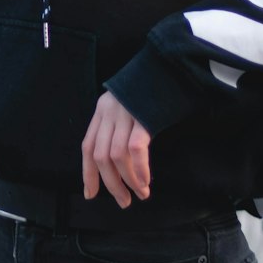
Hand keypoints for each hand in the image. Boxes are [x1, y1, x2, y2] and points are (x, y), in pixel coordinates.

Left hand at [81, 90, 151, 208]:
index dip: (88, 173)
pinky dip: (139, 170)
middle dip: (110, 183)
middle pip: (100, 155)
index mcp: (103, 109)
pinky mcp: (143, 115)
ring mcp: (125, 111)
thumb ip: (124, 127)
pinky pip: (135, 149)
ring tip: (140, 194)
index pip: (87, 147)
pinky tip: (145, 182)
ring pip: (116, 156)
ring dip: (128, 181)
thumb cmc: (158, 87)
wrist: (175, 61)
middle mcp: (109, 110)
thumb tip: (123, 161)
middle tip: (123, 201)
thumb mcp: (132, 105)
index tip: (91, 194)